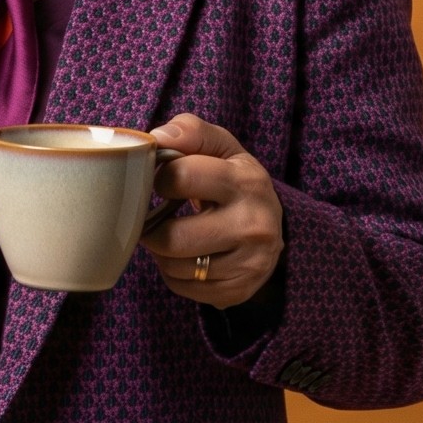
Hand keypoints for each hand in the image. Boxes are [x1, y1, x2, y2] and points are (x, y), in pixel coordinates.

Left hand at [140, 113, 285, 308]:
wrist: (271, 224)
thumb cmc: (231, 179)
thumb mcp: (220, 146)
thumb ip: (190, 131)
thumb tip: (157, 137)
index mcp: (246, 181)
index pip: (180, 177)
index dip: (159, 178)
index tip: (162, 181)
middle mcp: (254, 225)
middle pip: (172, 237)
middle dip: (152, 228)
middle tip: (154, 218)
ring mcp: (250, 263)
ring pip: (174, 267)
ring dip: (161, 252)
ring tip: (172, 235)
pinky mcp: (240, 291)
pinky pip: (182, 288)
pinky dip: (173, 273)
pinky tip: (186, 256)